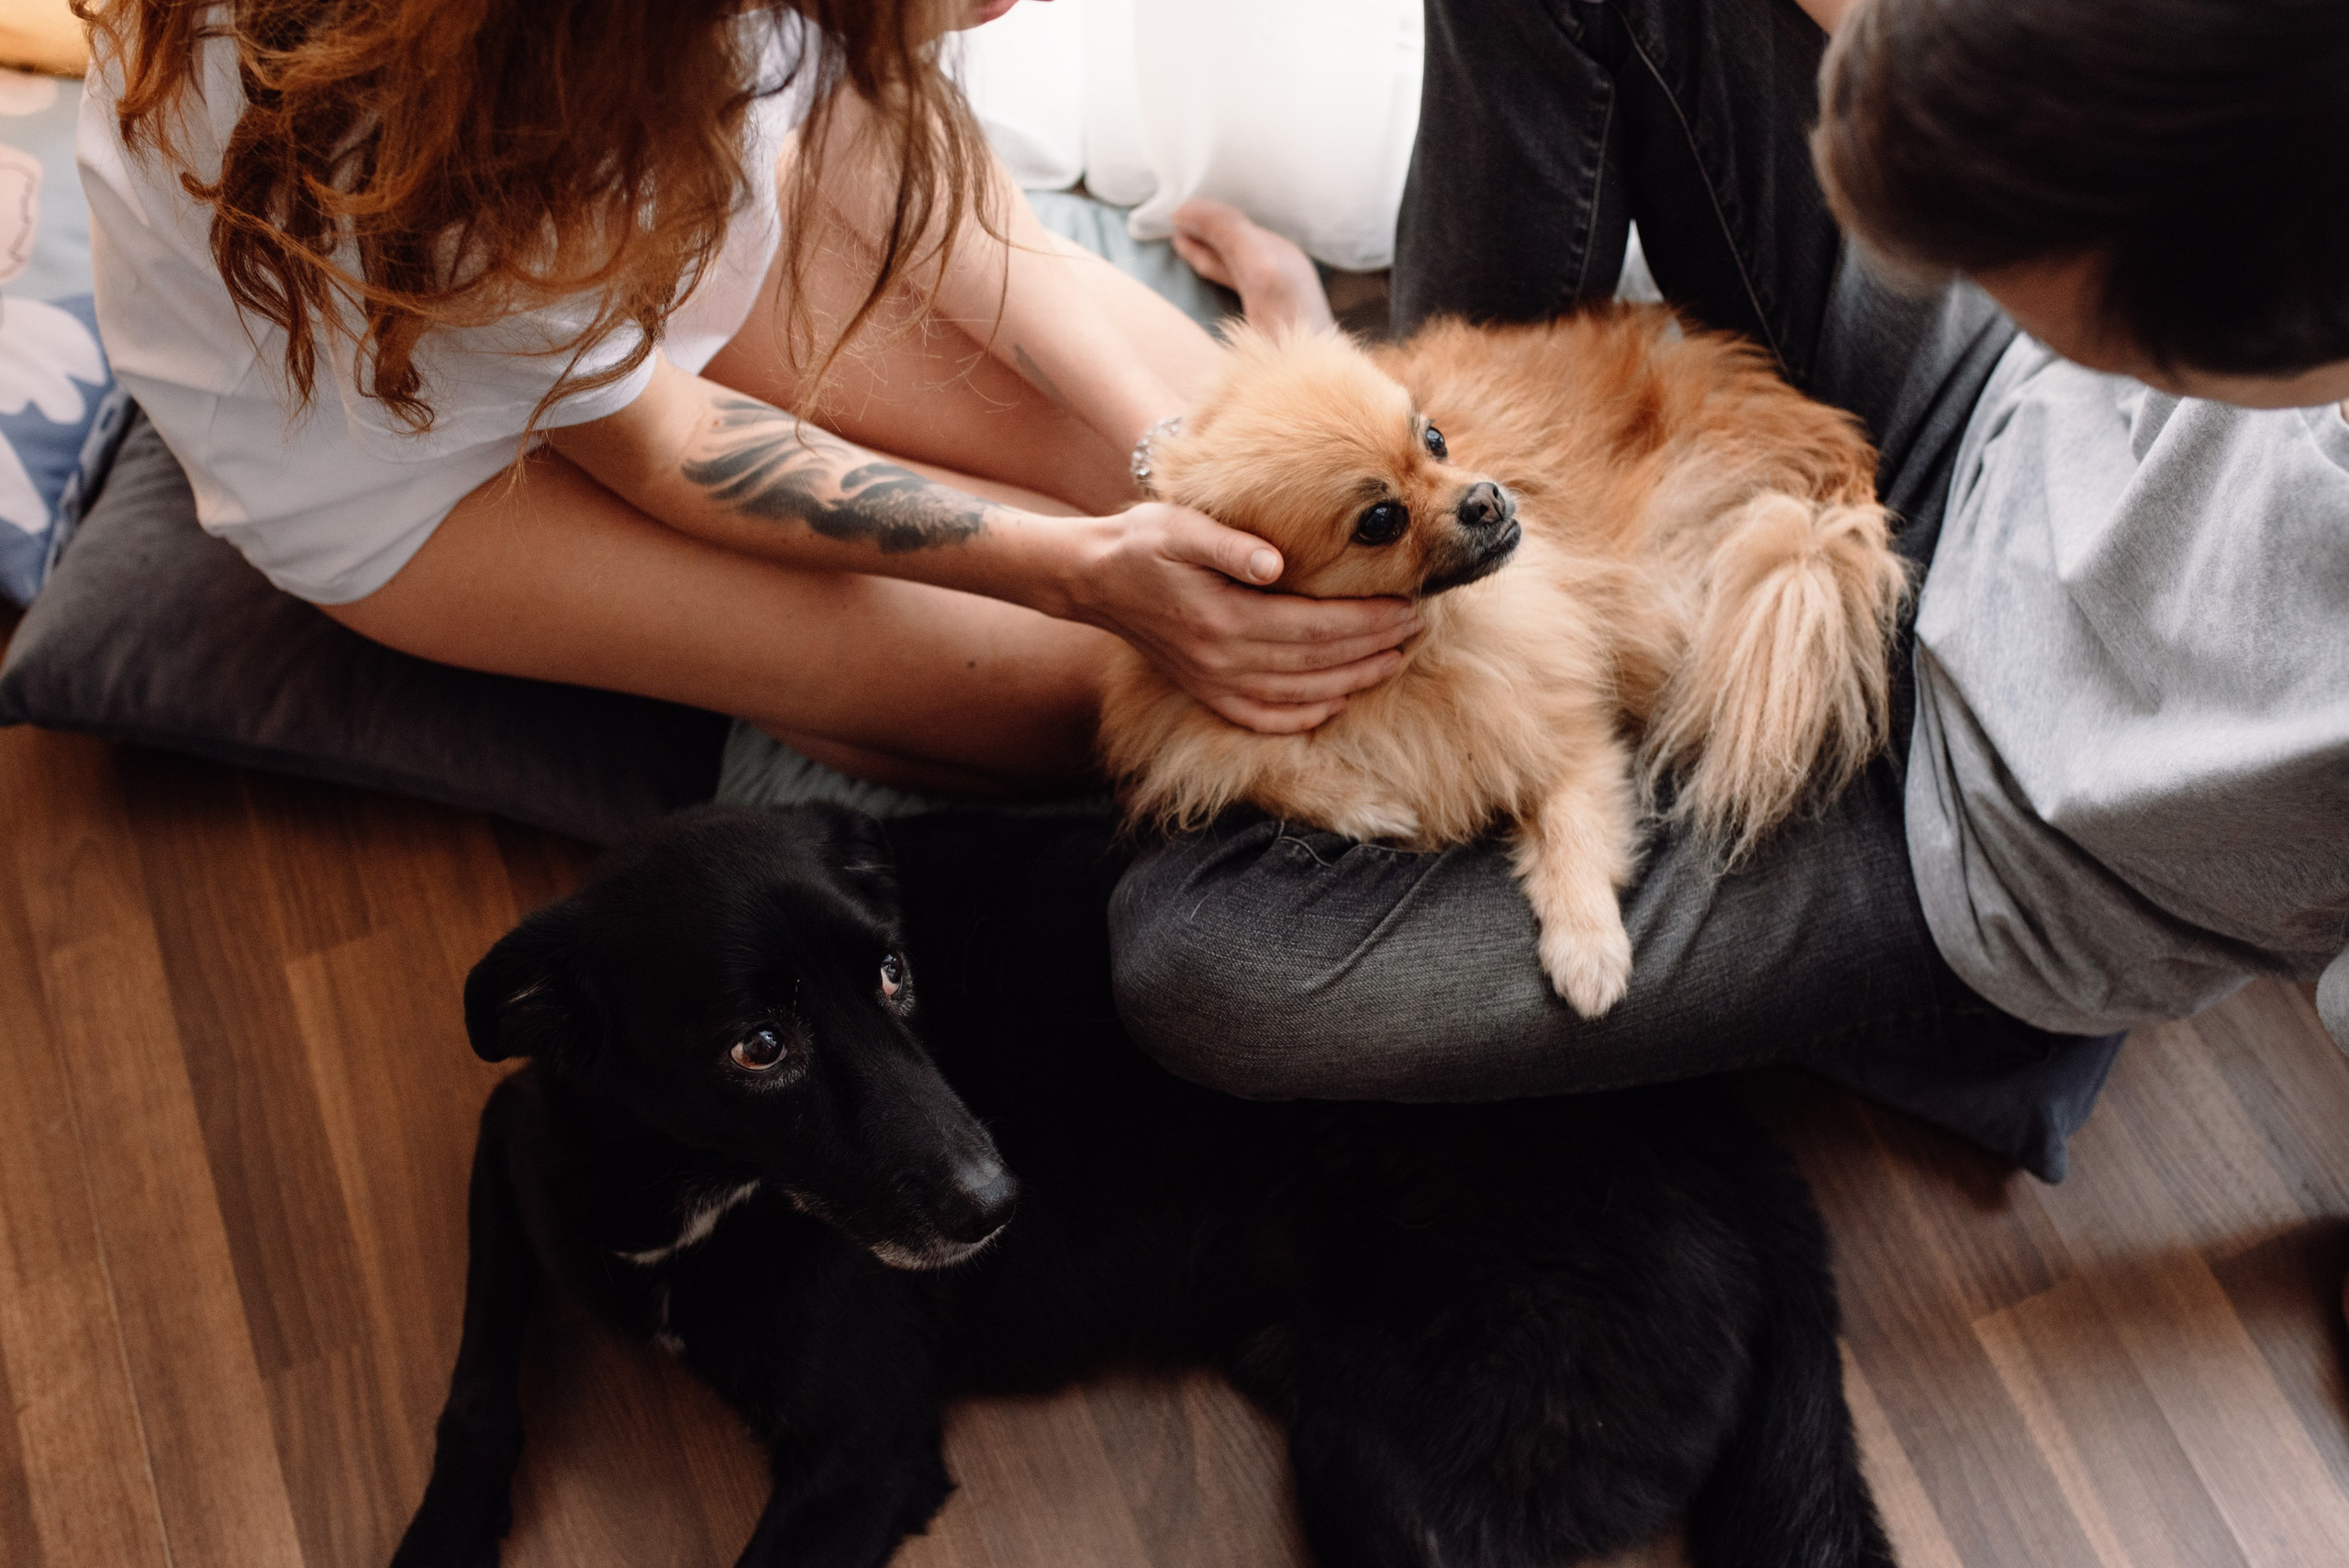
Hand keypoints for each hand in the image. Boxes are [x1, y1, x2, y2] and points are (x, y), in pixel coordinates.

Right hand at [1063, 504, 1419, 732]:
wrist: (1094, 579)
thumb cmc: (1142, 542)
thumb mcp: (1178, 526)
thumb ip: (1228, 544)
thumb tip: (1276, 562)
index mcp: (1223, 618)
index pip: (1315, 626)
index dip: (1367, 620)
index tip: (1409, 605)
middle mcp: (1221, 660)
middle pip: (1317, 663)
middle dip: (1374, 648)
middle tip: (1417, 630)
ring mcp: (1213, 683)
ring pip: (1300, 695)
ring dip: (1353, 681)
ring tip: (1394, 661)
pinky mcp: (1206, 692)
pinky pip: (1265, 718)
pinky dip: (1307, 715)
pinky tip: (1336, 700)